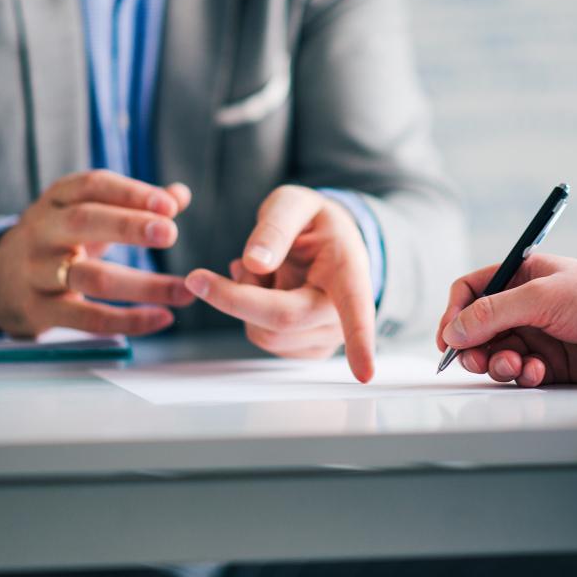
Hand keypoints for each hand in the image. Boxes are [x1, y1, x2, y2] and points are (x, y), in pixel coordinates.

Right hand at [0, 170, 195, 336]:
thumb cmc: (58, 240)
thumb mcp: (86, 213)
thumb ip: (133, 204)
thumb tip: (180, 194)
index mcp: (57, 200)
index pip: (92, 186)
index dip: (131, 193)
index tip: (170, 205)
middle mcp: (43, 231)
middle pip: (83, 222)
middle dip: (128, 226)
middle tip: (170, 233)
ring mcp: (38, 272)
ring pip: (91, 277)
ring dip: (144, 286)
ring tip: (185, 290)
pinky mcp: (40, 310)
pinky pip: (88, 319)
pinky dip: (129, 320)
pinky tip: (162, 318)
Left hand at [184, 185, 375, 381]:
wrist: (326, 243)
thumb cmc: (313, 224)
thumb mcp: (294, 203)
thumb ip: (275, 226)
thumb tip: (255, 263)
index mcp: (349, 271)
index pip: (355, 308)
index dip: (360, 341)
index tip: (365, 373)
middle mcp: (343, 311)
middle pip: (282, 318)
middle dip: (234, 296)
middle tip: (211, 273)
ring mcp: (327, 336)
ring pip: (265, 334)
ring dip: (246, 301)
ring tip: (261, 272)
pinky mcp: (308, 350)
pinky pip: (263, 341)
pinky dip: (251, 315)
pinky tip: (267, 291)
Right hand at [436, 255, 576, 385]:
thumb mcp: (543, 297)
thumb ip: (494, 313)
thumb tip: (454, 331)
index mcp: (521, 276)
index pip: (471, 291)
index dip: (455, 313)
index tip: (449, 338)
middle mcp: (525, 306)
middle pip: (477, 329)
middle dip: (474, 347)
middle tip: (478, 360)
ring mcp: (538, 336)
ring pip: (496, 354)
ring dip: (499, 364)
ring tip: (516, 365)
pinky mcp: (552, 364)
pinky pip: (520, 373)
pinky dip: (522, 376)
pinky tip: (539, 372)